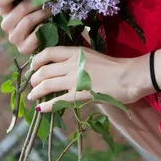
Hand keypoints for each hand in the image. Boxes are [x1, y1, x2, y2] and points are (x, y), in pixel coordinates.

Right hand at [0, 0, 51, 54]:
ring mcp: (14, 37)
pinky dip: (43, 28)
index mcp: (5, 11)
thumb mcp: (31, 3)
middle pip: (20, 10)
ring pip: (27, 21)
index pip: (2, 1)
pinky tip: (48, 25)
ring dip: (42, 14)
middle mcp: (6, 25)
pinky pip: (34, 36)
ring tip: (52, 9)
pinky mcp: (23, 48)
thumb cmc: (37, 15)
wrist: (43, 37)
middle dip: (37, 3)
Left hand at [28, 46, 153, 110]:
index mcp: (75, 51)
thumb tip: (65, 67)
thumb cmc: (114, 66)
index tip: (33, 67)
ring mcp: (75, 79)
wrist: (128, 76)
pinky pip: (58, 100)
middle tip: (33, 85)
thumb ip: (77, 59)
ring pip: (47, 84)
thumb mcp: (92, 55)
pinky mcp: (80, 94)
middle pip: (44, 70)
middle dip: (35, 79)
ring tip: (33, 96)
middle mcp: (72, 63)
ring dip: (36, 91)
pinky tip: (41, 108)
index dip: (37, 60)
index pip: (48, 52)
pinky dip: (46, 105)